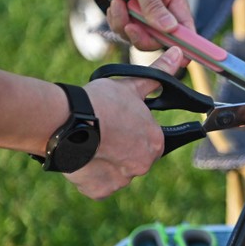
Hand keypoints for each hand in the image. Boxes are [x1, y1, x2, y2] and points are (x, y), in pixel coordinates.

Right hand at [64, 47, 185, 198]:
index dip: (134, 131)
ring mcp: (122, 180)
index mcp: (155, 142)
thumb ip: (159, 75)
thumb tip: (179, 54)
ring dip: (107, 161)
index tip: (119, 125)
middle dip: (121, 148)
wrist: (65, 120)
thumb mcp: (131, 86)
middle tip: (103, 133)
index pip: (150, 140)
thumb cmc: (100, 102)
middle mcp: (143, 165)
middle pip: (134, 158)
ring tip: (90, 142)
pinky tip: (83, 157)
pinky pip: (99, 185)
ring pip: (116, 172)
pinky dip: (91, 175)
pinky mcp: (101, 191)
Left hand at [73, 0, 194, 51]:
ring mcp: (141, 9)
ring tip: (118, 6)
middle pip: (162, 36)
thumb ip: (154, 5)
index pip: (185, 24)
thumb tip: (170, 29)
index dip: (187, 43)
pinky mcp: (124, 12)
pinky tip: (111, 3)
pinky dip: (116, 21)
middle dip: (146, 36)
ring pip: (141, 35)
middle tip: (132, 28)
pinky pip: (124, 29)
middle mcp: (160, 3)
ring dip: (127, 26)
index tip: (183, 58)